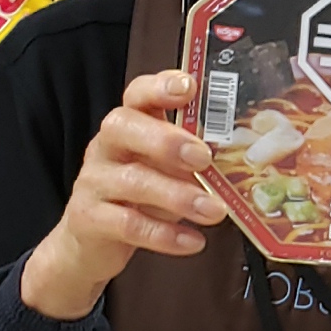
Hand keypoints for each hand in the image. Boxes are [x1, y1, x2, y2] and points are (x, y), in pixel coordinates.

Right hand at [20, 70, 224, 320]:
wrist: (91, 244)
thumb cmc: (138, 197)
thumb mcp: (164, 170)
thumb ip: (191, 157)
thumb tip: (240, 155)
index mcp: (128, 126)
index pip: (136, 94)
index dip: (160, 86)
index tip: (189, 87)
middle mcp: (105, 147)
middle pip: (124, 127)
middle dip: (167, 140)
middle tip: (205, 158)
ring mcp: (94, 182)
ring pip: (132, 181)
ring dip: (179, 196)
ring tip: (215, 211)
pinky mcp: (90, 220)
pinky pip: (129, 224)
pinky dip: (166, 235)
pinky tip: (194, 241)